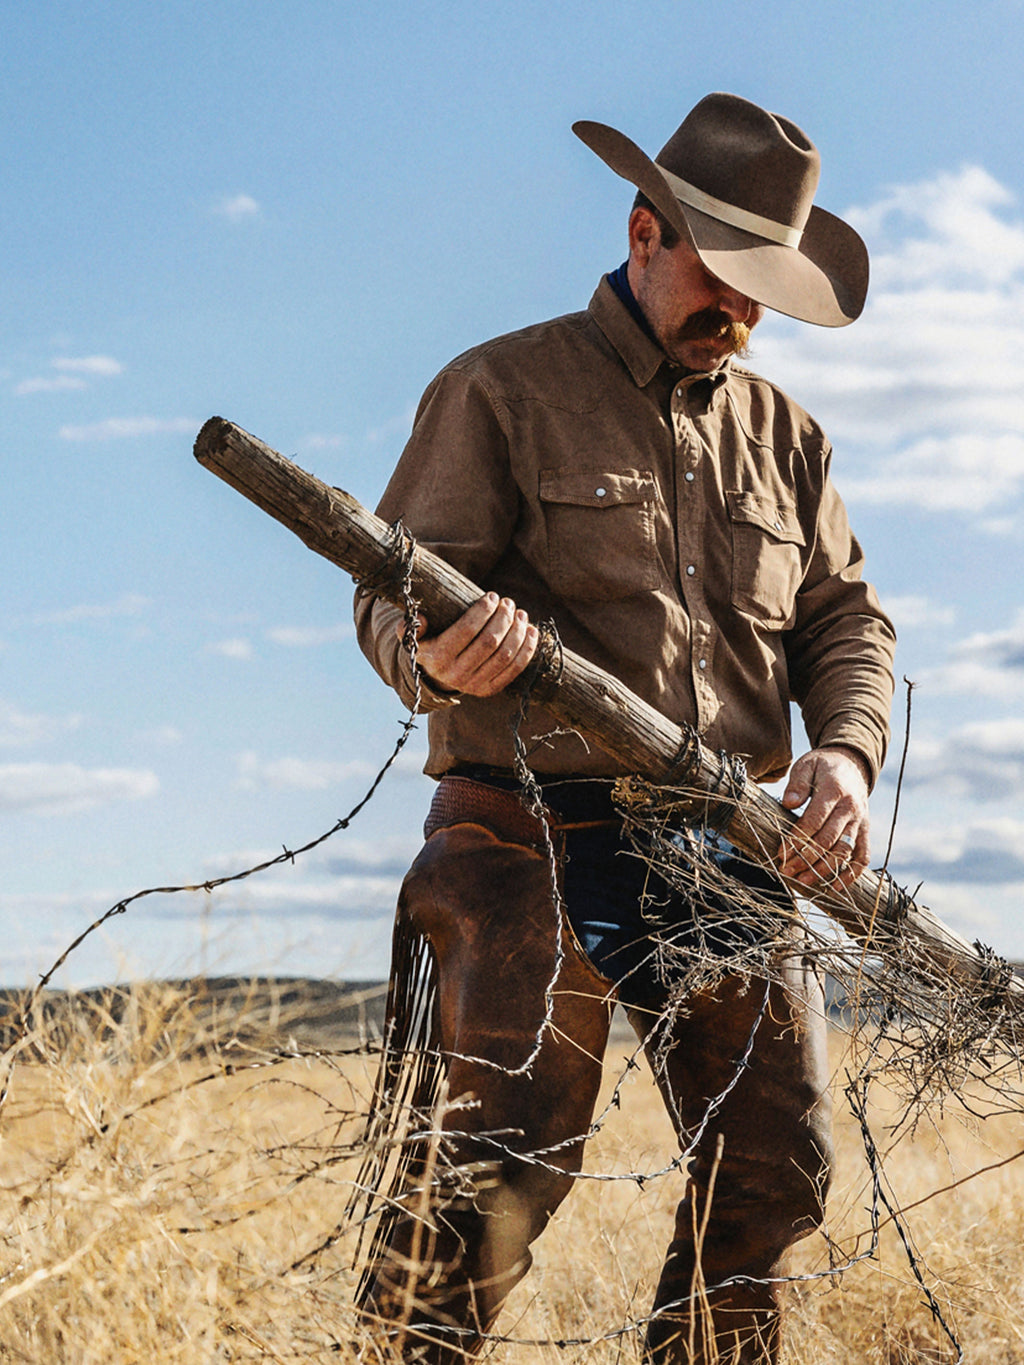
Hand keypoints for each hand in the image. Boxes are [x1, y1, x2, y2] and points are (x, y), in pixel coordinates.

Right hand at [396, 592, 538, 697]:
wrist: (435, 676)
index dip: (483, 612)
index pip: (465, 631)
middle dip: (503, 618)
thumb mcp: (412, 635)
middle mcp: (456, 675)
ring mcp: (474, 686)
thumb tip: (422, 618)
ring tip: (521, 613)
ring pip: (505, 655)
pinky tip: (531, 631)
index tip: (492, 596)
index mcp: (437, 659)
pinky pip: (514, 670)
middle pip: (489, 642)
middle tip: (508, 602)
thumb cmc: (429, 645)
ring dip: (518, 631)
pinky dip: (527, 649)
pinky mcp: (489, 690)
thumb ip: (408, 626)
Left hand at [777, 745, 870, 888]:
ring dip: (824, 870)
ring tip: (803, 881)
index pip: (814, 821)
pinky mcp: (865, 831)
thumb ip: (798, 784)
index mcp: (834, 791)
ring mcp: (860, 822)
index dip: (796, 840)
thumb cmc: (822, 767)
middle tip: (786, 871)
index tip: (780, 853)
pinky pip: (863, 857)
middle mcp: (850, 808)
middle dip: (805, 859)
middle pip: (828, 840)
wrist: (851, 764)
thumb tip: (788, 803)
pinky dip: (851, 874)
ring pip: (844, 852)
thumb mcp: (806, 765)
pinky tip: (834, 887)